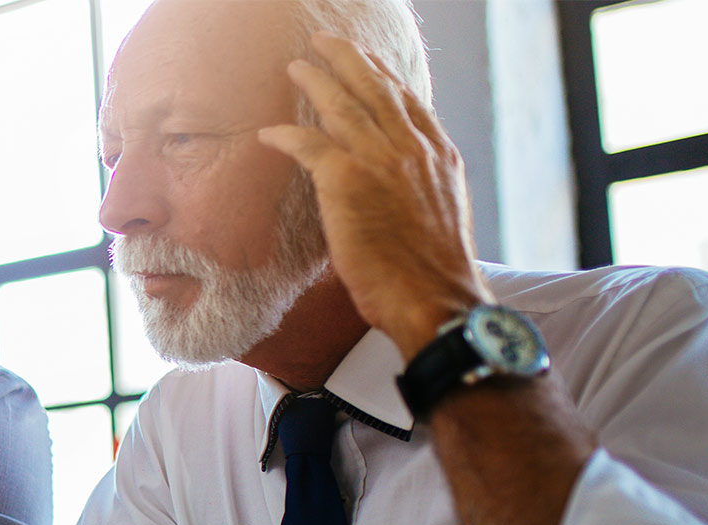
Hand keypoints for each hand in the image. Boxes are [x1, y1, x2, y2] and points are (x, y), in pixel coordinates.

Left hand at [258, 31, 487, 357]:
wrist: (437, 300)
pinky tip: (267, 133)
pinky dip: (286, 135)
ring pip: (342, 106)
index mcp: (438, 157)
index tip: (367, 61)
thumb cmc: (434, 275)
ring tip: (295, 67)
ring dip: (315, 81)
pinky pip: (309, 145)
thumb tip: (400, 190)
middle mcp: (413, 150)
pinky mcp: (348, 182)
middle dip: (348, 59)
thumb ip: (419, 190)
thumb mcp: (440, 217)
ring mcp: (381, 162)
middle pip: (376, 89)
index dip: (383, 76)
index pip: (408, 102)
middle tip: (325, 41)